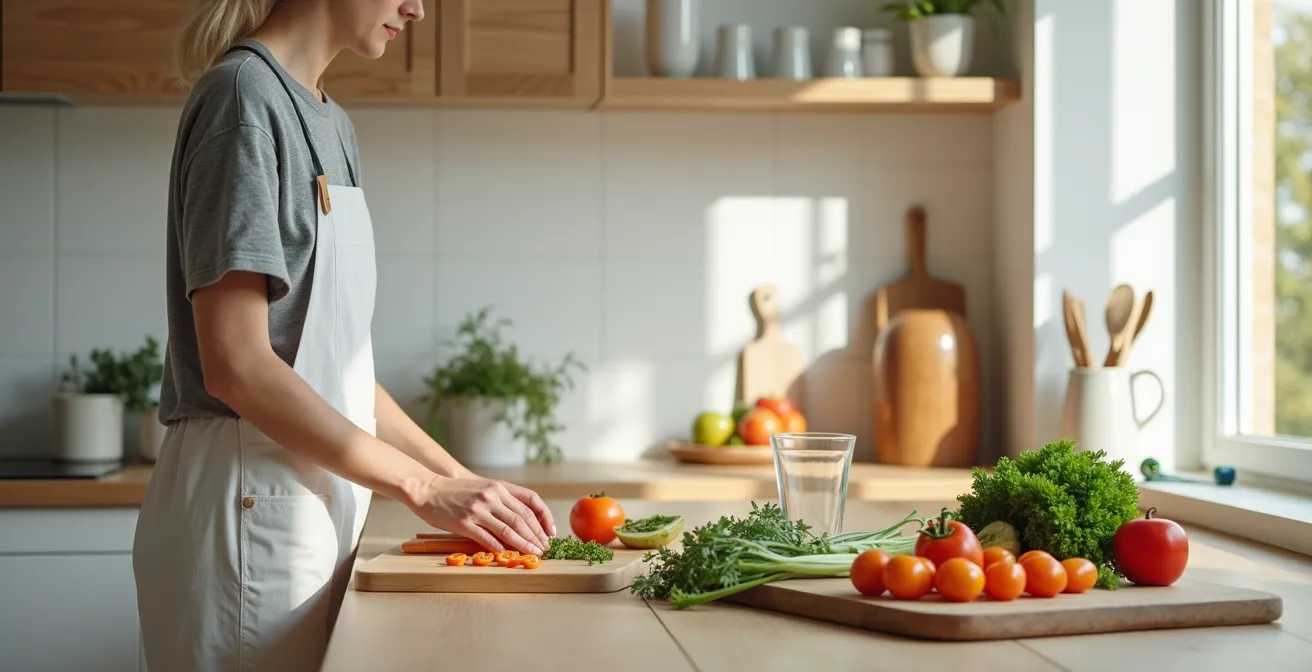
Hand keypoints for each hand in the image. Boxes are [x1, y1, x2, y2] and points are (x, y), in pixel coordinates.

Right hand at [410, 475, 554, 554]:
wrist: (428, 489)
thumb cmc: (458, 491)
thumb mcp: (485, 486)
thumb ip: (504, 499)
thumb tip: (525, 520)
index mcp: (499, 486)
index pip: (531, 502)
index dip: (544, 518)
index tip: (550, 532)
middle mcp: (492, 496)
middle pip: (522, 518)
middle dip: (536, 536)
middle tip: (544, 548)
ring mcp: (478, 509)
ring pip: (508, 529)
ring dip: (524, 544)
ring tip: (533, 553)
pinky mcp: (464, 522)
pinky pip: (487, 538)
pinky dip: (500, 548)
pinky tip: (508, 555)